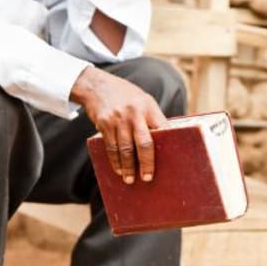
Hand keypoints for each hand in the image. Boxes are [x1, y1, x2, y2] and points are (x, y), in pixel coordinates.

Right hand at [71, 66, 167, 182]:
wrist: (98, 86)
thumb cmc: (126, 96)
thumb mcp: (144, 101)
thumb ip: (153, 119)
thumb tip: (166, 142)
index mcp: (148, 107)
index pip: (162, 129)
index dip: (167, 146)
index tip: (169, 163)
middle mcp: (133, 113)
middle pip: (143, 143)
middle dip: (146, 163)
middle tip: (147, 178)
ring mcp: (117, 119)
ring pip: (125, 149)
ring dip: (128, 167)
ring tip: (130, 179)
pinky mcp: (104, 124)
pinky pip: (111, 147)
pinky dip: (115, 161)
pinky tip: (119, 170)